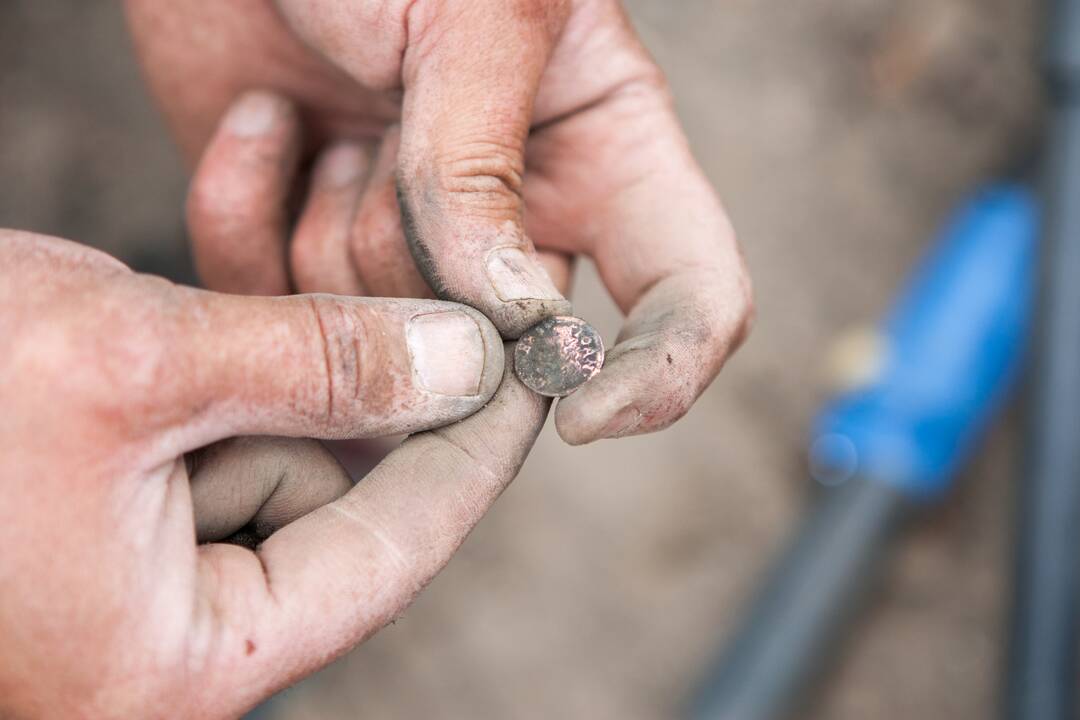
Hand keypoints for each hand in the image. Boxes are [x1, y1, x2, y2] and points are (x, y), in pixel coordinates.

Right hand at [0, 231, 547, 718]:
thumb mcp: (132, 365)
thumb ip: (316, 366)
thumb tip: (464, 363)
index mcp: (177, 662)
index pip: (389, 552)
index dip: (472, 455)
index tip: (533, 376)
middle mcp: (161, 634)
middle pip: (331, 500)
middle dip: (366, 394)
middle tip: (428, 308)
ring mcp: (127, 572)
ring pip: (272, 451)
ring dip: (288, 364)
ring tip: (267, 297)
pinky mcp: (100, 505)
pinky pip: (209, 430)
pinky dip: (229, 360)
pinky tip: (222, 301)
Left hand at [126, 0, 752, 443]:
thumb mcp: (472, 14)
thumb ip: (485, 167)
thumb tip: (511, 315)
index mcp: (605, 150)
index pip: (693, 296)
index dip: (660, 376)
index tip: (580, 418)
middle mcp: (520, 215)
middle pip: (509, 344)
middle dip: (433, 276)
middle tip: (381, 140)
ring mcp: (408, 244)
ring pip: (387, 336)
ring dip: (334, 225)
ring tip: (329, 113)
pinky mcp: (304, 251)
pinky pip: (277, 306)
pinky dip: (251, 213)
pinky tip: (266, 122)